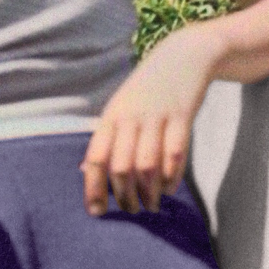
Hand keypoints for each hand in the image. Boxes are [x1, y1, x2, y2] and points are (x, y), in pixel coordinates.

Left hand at [82, 27, 214, 215]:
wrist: (183, 56)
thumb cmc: (147, 89)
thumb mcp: (120, 108)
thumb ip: (106, 138)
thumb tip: (85, 170)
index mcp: (112, 116)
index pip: (96, 158)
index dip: (93, 188)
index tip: (96, 212)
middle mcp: (132, 117)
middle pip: (121, 167)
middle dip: (125, 196)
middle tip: (132, 210)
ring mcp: (158, 117)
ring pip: (148, 166)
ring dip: (149, 193)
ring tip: (152, 205)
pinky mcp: (182, 117)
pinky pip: (175, 155)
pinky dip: (171, 178)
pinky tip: (169, 187)